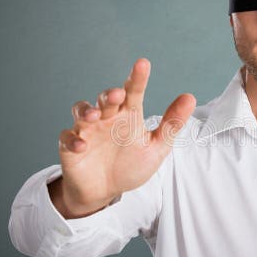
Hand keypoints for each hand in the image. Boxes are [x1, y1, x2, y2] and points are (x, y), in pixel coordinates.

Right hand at [54, 57, 195, 217]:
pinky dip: (73, 140)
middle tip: (118, 94)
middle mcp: (107, 118)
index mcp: (128, 115)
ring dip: (86, 110)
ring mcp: (87, 131)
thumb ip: (171, 124)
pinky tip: (82, 146)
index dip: (137, 78)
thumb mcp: (155, 147)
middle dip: (110, 95)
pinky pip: (67, 138)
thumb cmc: (130, 165)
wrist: (105, 191)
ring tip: (95, 115)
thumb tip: (190, 97)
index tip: (143, 64)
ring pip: (81, 111)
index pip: (133, 92)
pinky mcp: (71, 147)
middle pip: (105, 99)